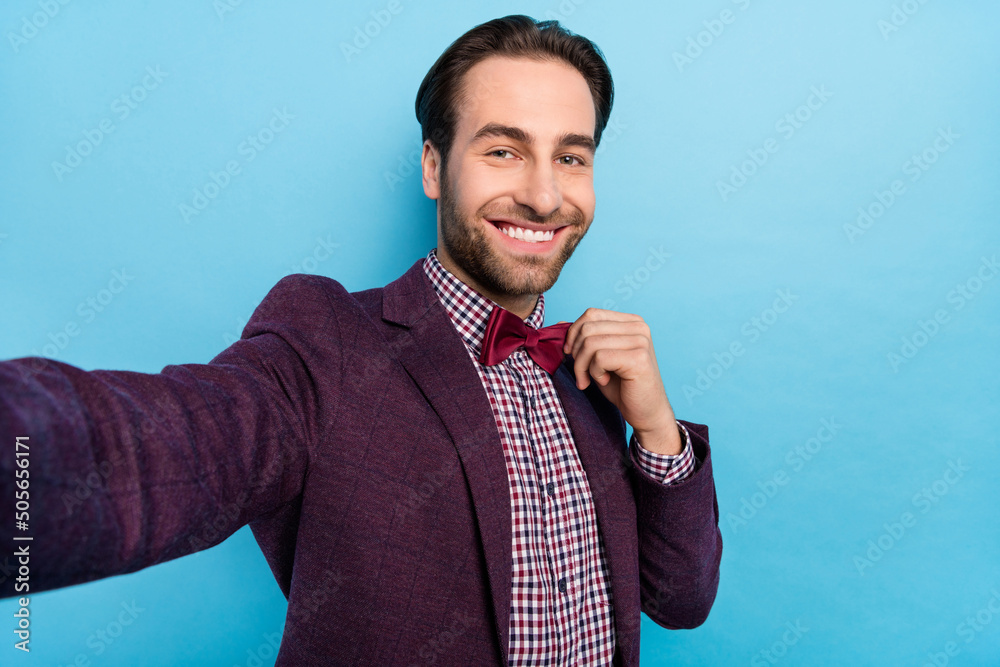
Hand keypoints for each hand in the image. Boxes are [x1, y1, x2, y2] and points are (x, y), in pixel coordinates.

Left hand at [561, 308, 681, 454]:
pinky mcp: (639, 358)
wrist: (646, 412)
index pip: (591, 314)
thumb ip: (584, 339)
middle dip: (576, 354)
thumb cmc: (622, 386)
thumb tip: (557, 324)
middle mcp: (639, 327)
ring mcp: (640, 341)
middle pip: (588, 328)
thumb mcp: (598, 358)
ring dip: (583, 366)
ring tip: (590, 380)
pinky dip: (594, 373)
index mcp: (630, 322)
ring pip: (591, 343)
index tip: (571, 355)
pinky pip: (600, 357)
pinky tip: (605, 381)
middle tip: (582, 374)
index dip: (573, 334)